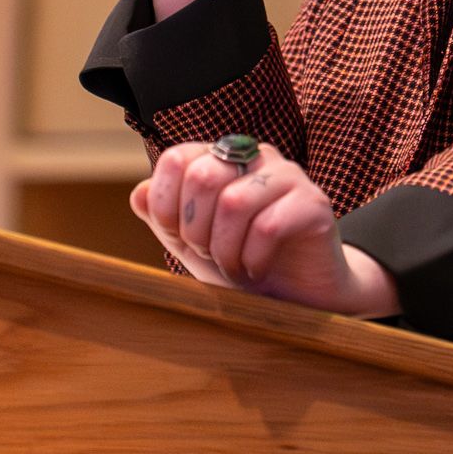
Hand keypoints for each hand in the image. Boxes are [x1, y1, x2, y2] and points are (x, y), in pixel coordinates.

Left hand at [133, 144, 400, 319]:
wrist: (299, 297)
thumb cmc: (243, 263)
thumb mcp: (193, 245)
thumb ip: (163, 219)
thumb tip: (138, 193)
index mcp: (222, 158)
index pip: (176, 158)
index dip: (168, 205)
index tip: (183, 238)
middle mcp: (254, 157)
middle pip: (203, 177)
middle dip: (197, 230)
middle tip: (211, 255)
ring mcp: (288, 176)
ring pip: (234, 202)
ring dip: (225, 249)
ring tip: (235, 266)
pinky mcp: (314, 203)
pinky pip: (268, 226)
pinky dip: (253, 258)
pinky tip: (258, 269)